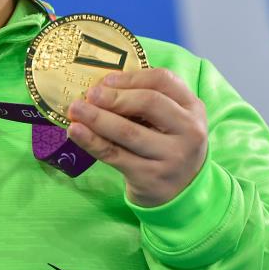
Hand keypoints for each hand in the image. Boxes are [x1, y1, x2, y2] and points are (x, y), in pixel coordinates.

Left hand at [66, 67, 207, 207]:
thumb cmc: (168, 145)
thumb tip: (101, 87)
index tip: (106, 80)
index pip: (163, 81)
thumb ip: (146, 101)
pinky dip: (92, 141)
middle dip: (114, 96)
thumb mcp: (171, 120)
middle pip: (148, 103)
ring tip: (75, 109)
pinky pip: (115, 155)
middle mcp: (189, 131)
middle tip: (89, 94)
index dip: (132, 77)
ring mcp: (172, 156)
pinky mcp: (151, 177)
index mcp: (193, 108)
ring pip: (128, 131)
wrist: (181, 192)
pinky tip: (76, 131)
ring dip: (97, 118)